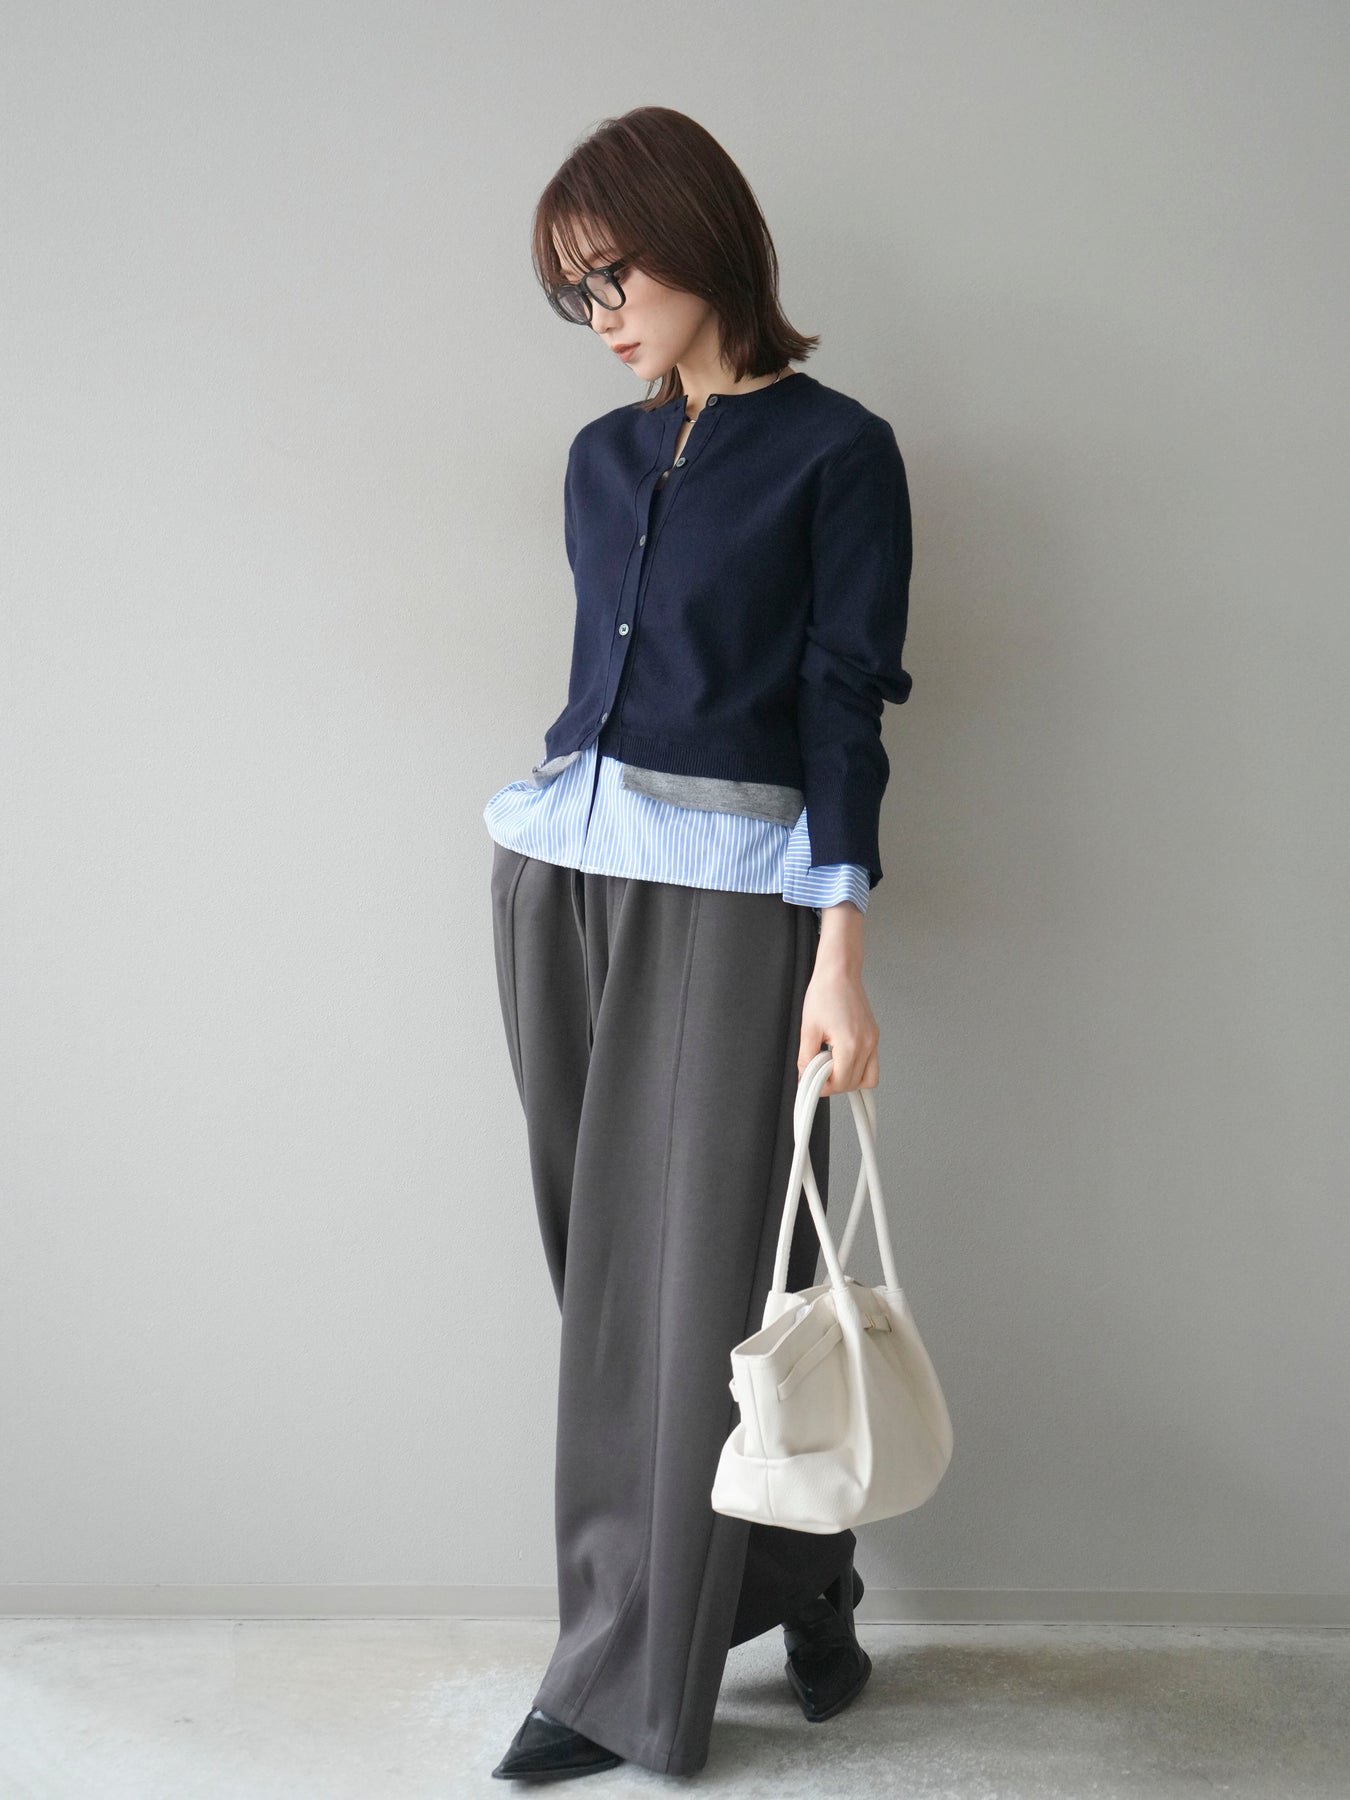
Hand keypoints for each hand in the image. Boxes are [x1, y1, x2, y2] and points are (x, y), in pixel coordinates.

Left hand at [798, 907, 879, 1095]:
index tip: (812, 1082)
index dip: (824, 1087)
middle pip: (855, 1084)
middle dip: (835, 1084)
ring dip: (849, 1079)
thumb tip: (806, 1077)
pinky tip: (842, 1059)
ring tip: (831, 1066)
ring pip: (868, 1078)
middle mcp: (867, 1044)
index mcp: (850, 1043)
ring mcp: (873, 1041)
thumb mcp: (808, 1028)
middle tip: (819, 1072)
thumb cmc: (824, 993)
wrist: (839, 972)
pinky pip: (872, 1065)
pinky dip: (858, 1069)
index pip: (841, 1082)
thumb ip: (806, 1058)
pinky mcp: (874, 1036)